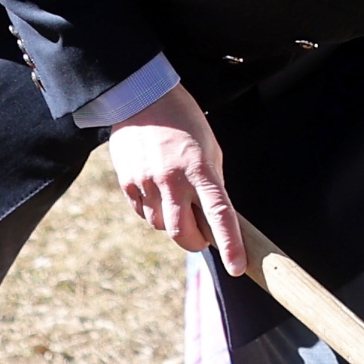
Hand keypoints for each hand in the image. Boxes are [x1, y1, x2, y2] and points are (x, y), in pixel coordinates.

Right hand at [105, 86, 246, 270]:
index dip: (229, 243)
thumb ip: (213, 183)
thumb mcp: (209, 148)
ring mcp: (146, 181)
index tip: (237, 267)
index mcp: (200, 168)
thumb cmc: (184, 122)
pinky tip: (158, 193)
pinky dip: (154, 213)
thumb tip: (215, 218)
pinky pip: (143, 213)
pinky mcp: (126, 182)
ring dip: (173, 224)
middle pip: (183, 233)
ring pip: (161, 226)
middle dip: (195, 243)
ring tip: (176, 199)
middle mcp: (172, 178)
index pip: (219, 213)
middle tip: (202, 238)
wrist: (140, 97)